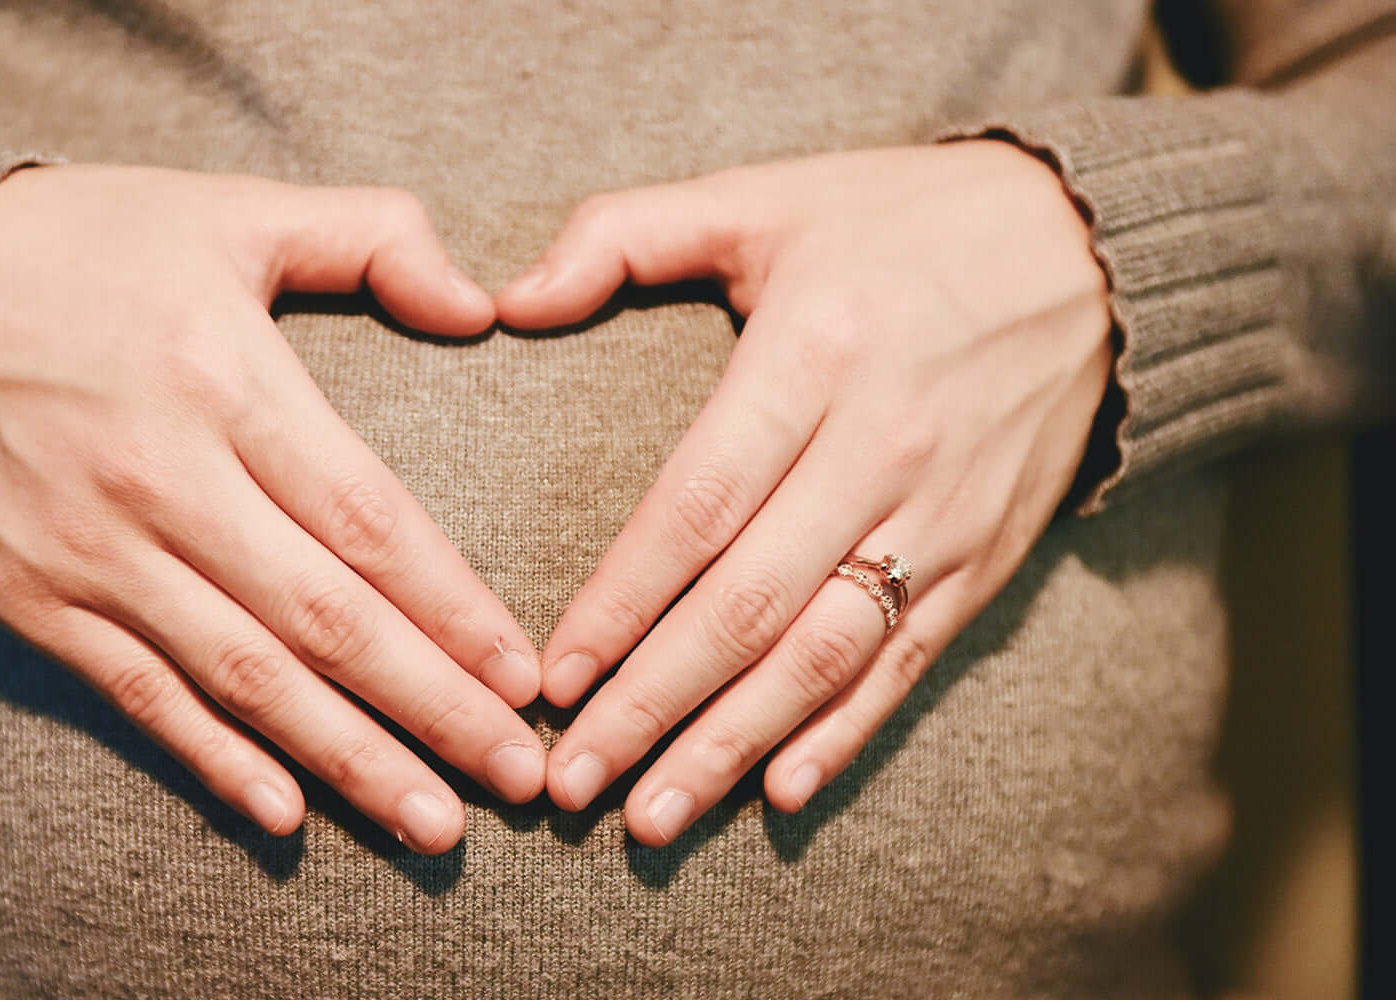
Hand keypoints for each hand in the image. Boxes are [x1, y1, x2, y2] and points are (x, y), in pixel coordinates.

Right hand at [0, 165, 545, 852]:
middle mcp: (161, 479)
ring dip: (348, 760)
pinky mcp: (35, 600)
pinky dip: (215, 760)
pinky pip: (140, 697)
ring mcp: (92, 552)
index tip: (525, 677)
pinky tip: (288, 815)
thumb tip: (480, 305)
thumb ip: (372, 236)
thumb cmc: (89, 245)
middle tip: (517, 779)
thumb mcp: (234, 209)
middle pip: (324, 620)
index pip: (368, 521)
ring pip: (244, 679)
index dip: (454, 610)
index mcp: (224, 379)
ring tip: (435, 825)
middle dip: (432, 708)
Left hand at [496, 142, 1112, 843]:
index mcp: (815, 355)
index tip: (551, 677)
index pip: (699, 505)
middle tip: (571, 782)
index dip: (621, 601)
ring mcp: (943, 513)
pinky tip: (779, 793)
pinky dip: (845, 734)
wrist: (1093, 249)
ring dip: (733, 746)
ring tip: (651, 818)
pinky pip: (910, 662)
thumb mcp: (764, 196)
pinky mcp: (988, 556)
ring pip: (826, 655)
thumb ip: (626, 235)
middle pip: (751, 605)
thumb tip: (506, 300)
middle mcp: (883, 447)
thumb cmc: (900, 223)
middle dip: (653, 705)